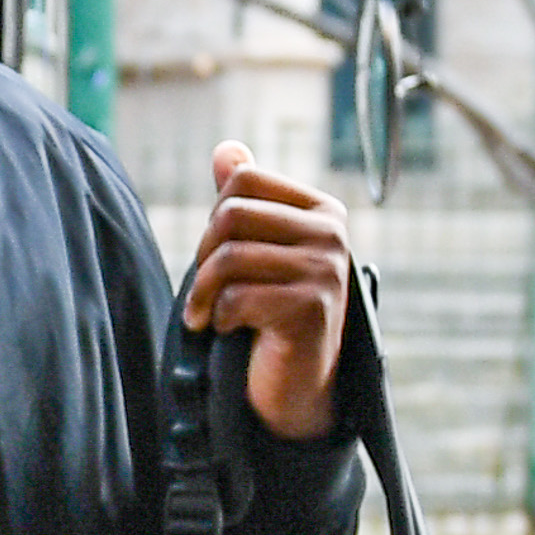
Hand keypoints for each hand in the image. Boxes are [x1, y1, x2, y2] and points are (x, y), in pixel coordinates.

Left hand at [183, 140, 353, 441]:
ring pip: (230, 257)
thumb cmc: (272, 313)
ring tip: (206, 315)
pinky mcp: (312, 308)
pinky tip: (230, 330)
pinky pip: (238, 298)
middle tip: (203, 292)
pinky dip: (220, 319)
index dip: (214, 218)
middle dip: (203, 256)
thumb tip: (225, 149)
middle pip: (231, 214)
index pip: (243, 180)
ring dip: (204, 294)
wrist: (297, 384)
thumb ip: (245, 200)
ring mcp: (326, 270)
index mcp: (321, 209)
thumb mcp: (258, 251)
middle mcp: (331, 233)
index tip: (215, 256)